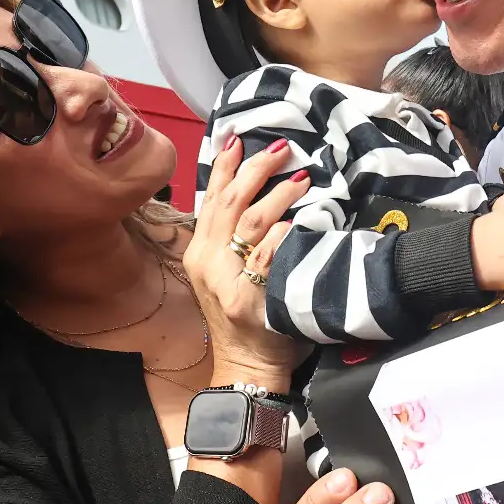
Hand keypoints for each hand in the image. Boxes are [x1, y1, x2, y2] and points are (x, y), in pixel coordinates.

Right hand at [183, 134, 309, 384]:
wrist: (246, 365)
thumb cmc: (246, 316)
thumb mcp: (226, 271)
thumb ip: (234, 235)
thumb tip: (254, 192)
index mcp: (201, 251)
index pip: (211, 198)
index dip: (224, 166)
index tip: (239, 138)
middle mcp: (208, 261)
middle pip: (229, 203)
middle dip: (255, 170)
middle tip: (282, 149)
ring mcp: (225, 282)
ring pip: (249, 224)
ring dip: (277, 196)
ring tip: (302, 179)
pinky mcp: (247, 301)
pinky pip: (264, 260)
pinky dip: (279, 238)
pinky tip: (296, 223)